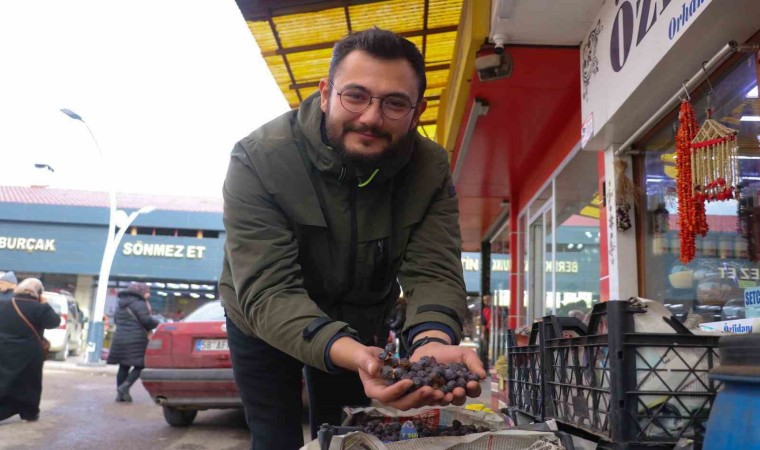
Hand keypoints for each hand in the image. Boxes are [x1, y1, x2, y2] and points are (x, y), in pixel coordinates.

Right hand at [329, 338, 445, 409]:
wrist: (371, 359)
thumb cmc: (365, 358)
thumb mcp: (363, 357)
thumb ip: (367, 362)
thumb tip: (374, 368)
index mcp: (374, 391)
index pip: (386, 395)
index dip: (397, 390)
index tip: (409, 381)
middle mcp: (387, 397)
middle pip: (401, 403)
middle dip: (416, 397)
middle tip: (429, 389)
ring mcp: (398, 396)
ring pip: (413, 403)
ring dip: (426, 399)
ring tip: (438, 392)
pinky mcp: (407, 392)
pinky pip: (419, 397)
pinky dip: (429, 395)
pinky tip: (441, 390)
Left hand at [409, 343, 485, 406]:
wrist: (430, 349)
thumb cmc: (451, 353)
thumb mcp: (465, 354)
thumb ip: (474, 363)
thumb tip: (483, 376)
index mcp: (466, 385)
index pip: (473, 392)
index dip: (473, 389)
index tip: (471, 384)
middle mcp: (454, 393)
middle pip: (458, 400)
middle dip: (459, 396)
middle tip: (457, 391)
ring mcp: (440, 395)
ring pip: (443, 401)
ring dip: (444, 399)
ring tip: (444, 394)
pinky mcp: (426, 394)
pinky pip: (427, 398)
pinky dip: (428, 396)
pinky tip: (429, 390)